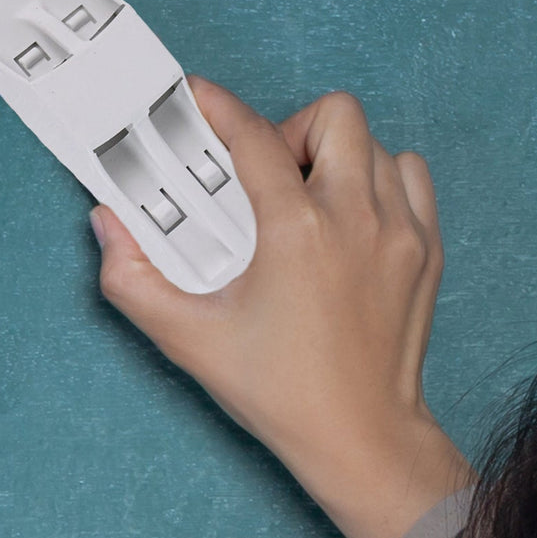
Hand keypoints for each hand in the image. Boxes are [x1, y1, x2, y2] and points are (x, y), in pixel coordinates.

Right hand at [90, 77, 472, 537]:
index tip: (198, 100)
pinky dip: (381, 178)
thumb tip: (109, 224)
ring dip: (335, 154)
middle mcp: (358, 219)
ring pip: (376, 143)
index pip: (254, 137)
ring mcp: (402, 233)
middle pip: (333, 115)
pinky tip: (352, 216)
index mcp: (297, 232)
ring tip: (307, 198)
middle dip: (289, 129)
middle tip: (263, 174)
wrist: (360, 437)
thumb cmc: (280, 392)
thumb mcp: (188, 339)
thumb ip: (133, 278)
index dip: (219, 107)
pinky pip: (411, 178)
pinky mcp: (427, 251)